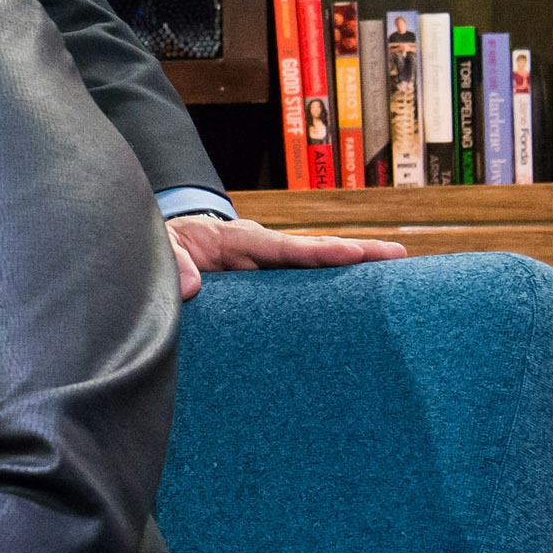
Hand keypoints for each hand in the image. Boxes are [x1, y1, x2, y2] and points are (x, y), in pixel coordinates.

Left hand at [167, 214, 405, 302]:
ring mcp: (261, 272)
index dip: (320, 251)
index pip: (285, 247)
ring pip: (309, 275)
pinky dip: (323, 298)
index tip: (355, 254)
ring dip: (347, 277)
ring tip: (393, 282)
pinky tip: (351, 312)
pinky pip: (294, 294)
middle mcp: (258, 254)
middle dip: (354, 254)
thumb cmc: (157, 246)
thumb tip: (192, 286)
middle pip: (312, 255)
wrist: (152, 253)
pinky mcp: (259, 291)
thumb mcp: (158, 249)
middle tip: (400, 256)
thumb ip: (172, 263)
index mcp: (237, 240)